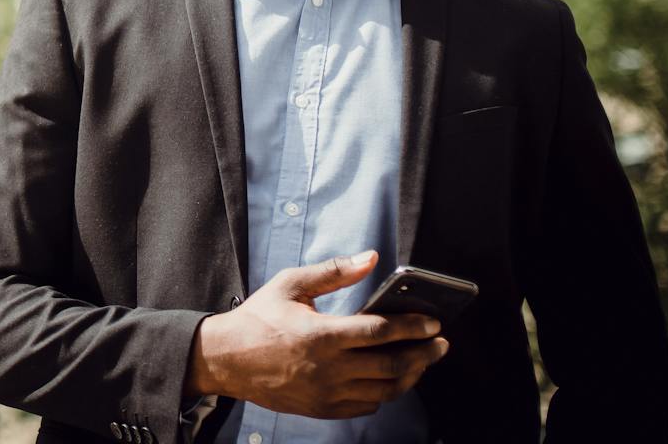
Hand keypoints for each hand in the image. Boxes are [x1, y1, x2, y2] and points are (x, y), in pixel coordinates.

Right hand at [185, 251, 449, 417]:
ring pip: (385, 390)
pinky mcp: (324, 409)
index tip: (434, 322)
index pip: (381, 331)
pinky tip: (391, 378)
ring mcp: (327, 393)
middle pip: (392, 365)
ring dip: (411, 375)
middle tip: (441, 344)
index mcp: (321, 334)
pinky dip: (386, 392)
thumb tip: (371, 258)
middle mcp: (328, 368)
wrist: (226, 360)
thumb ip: (334, 271)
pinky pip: (368, 405)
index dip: (413, 327)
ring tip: (423, 361)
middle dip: (425, 354)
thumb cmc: (258, 318)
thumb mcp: (290, 285)